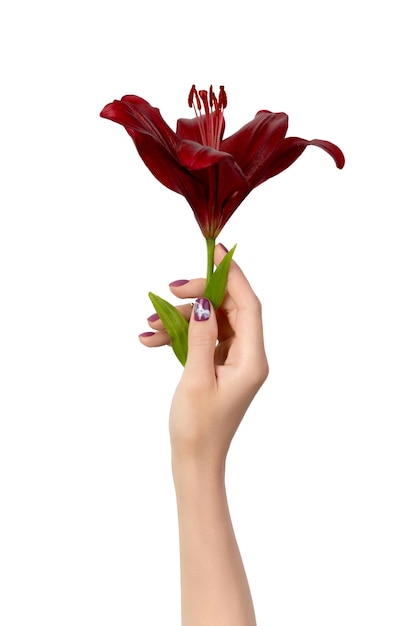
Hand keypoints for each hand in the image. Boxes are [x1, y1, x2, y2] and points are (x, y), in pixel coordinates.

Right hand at [140, 244, 268, 464]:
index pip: (248, 305)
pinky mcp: (220, 366)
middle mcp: (249, 357)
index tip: (215, 253)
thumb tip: (202, 302)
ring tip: (150, 326)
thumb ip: (200, 337)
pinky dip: (180, 336)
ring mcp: (235, 361)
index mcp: (252, 360)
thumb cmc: (198, 428)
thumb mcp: (196, 379)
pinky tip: (152, 340)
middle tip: (169, 290)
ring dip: (181, 319)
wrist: (195, 462)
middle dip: (198, 297)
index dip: (233, 276)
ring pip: (212, 323)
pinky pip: (202, 339)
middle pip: (230, 309)